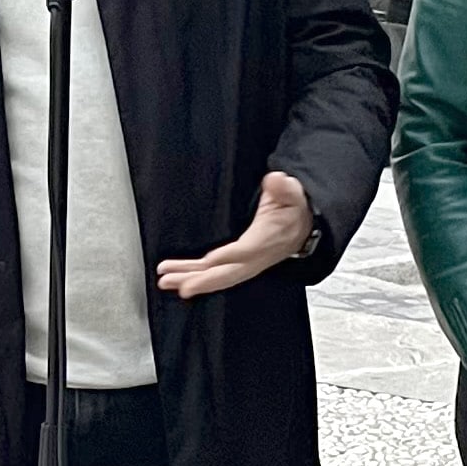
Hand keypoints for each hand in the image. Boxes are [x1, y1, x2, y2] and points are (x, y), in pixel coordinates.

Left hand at [155, 172, 314, 300]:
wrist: (301, 227)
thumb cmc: (292, 210)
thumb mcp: (292, 194)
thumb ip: (284, 188)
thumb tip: (276, 180)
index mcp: (267, 240)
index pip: (247, 251)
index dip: (229, 256)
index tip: (209, 260)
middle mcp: (254, 258)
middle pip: (227, 274)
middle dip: (203, 281)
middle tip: (180, 286)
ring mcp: (243, 263)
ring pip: (216, 277)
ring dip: (190, 279)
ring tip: (166, 280)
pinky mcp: (234, 263)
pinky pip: (212, 273)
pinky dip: (193, 275)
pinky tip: (174, 275)